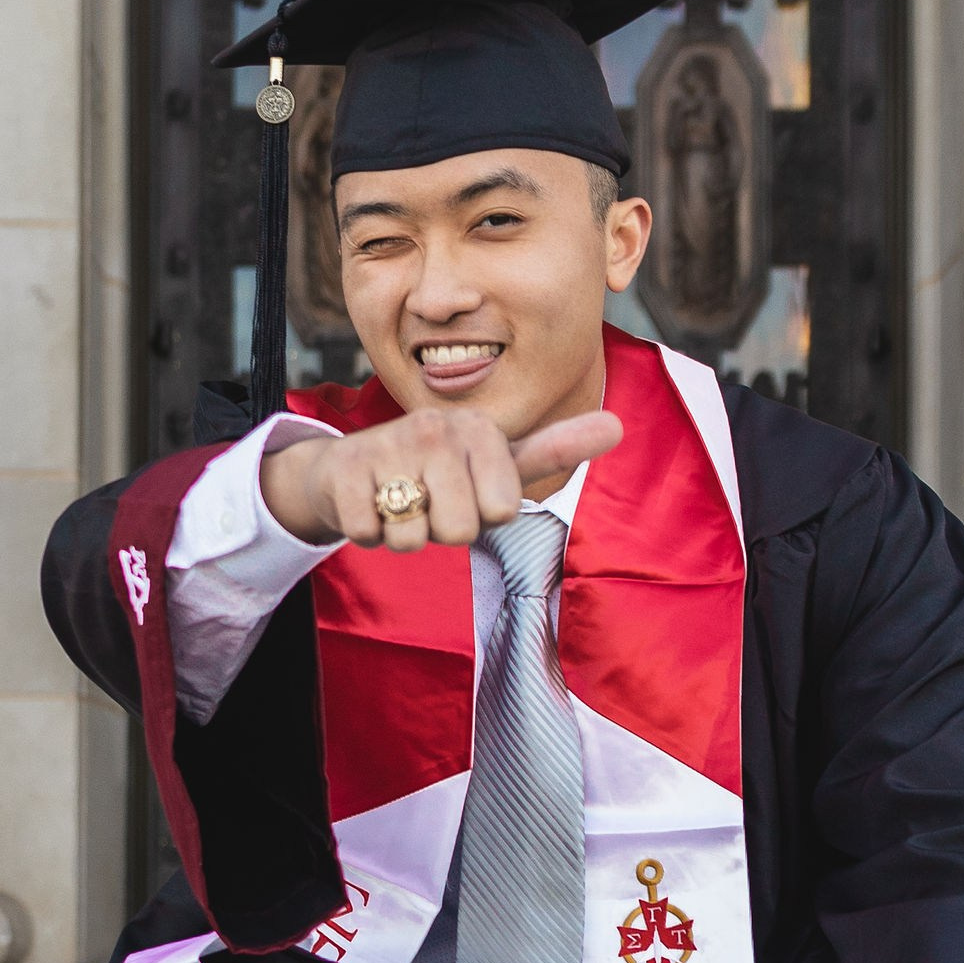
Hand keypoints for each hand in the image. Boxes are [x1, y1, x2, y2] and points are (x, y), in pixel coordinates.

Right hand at [259, 406, 620, 550]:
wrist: (349, 466)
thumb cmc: (438, 469)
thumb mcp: (498, 457)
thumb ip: (556, 447)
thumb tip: (618, 424)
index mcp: (479, 428)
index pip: (502, 511)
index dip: (484, 515)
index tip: (469, 491)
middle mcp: (436, 429)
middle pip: (459, 531)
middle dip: (443, 530)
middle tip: (430, 501)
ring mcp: (387, 445)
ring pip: (413, 538)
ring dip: (404, 534)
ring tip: (399, 500)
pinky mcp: (345, 470)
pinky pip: (369, 535)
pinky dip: (367, 533)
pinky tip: (368, 503)